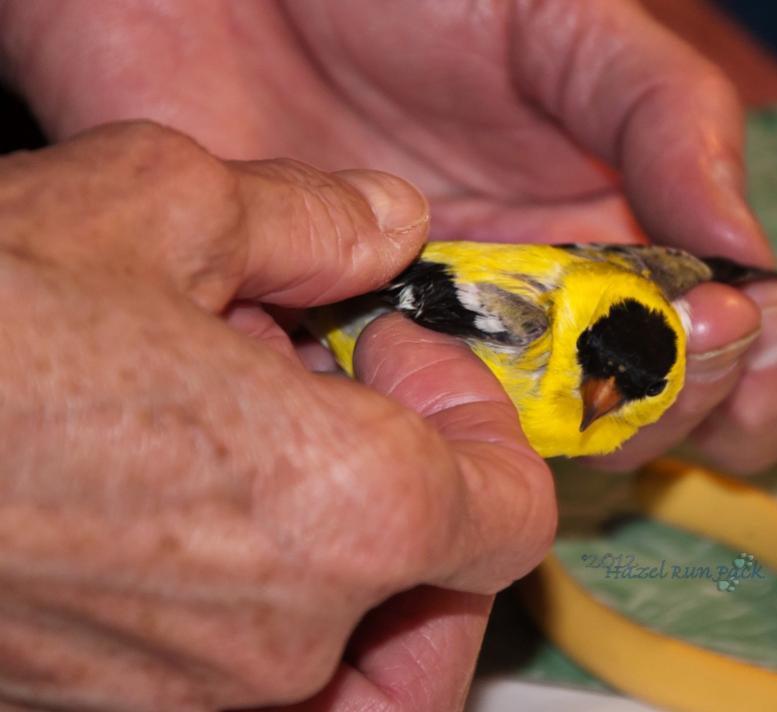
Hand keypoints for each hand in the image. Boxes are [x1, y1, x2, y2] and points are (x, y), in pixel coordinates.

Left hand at [0, 0, 776, 472]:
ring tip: (536, 347)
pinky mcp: (338, 367)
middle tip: (668, 342)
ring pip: (527, 456)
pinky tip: (395, 359)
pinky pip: (390, 443)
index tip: (745, 326)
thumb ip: (667, 119)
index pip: (724, 351)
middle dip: (679, 406)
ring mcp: (440, 352)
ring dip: (551, 440)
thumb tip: (756, 262)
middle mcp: (539, 316)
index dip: (759, 368)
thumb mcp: (563, 28)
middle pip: (641, 422)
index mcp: (615, 238)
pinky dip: (409, 438)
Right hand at [0, 122, 554, 711]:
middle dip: (403, 487)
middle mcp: (285, 641)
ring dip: (317, 539)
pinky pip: (226, 663)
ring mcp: (189, 703)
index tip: (393, 357)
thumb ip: (312, 218)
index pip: (512, 510)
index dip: (479, 426)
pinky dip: (234, 585)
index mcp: (349, 510)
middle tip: (327, 398)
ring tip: (233, 435)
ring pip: (332, 634)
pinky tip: (159, 485)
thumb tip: (387, 220)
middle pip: (432, 586)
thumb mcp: (158, 203)